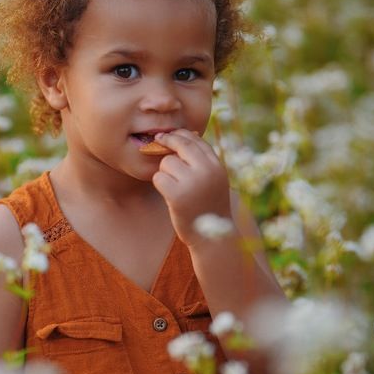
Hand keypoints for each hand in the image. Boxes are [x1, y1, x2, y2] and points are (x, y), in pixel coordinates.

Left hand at [151, 129, 233, 247]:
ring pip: (166, 162)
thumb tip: (183, 136)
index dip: (180, 134)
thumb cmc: (209, 207)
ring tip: (174, 187)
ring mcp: (192, 182)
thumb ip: (203, 161)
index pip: (196, 140)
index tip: (168, 134)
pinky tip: (168, 194)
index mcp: (217, 166)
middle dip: (166, 142)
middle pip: (180, 144)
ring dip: (164, 172)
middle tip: (157, 140)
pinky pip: (158, 178)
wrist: (213, 239)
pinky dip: (159, 184)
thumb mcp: (214, 181)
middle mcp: (207, 171)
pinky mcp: (177, 195)